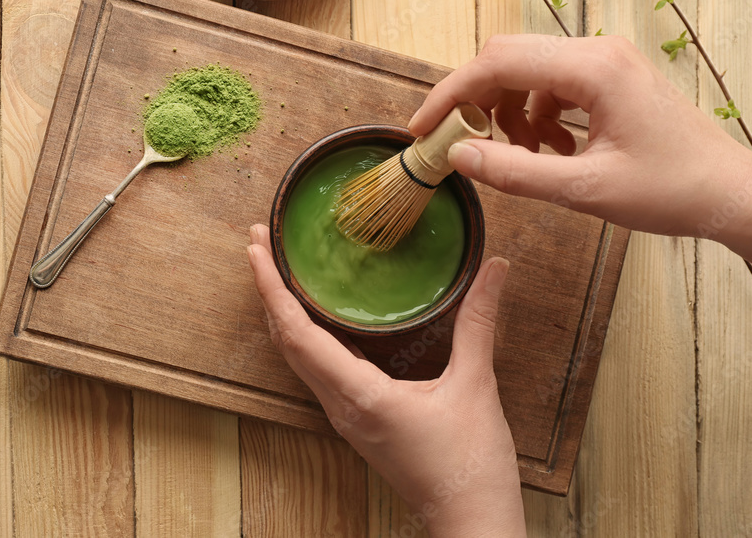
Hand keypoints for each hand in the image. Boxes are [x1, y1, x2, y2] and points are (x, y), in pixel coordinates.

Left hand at [247, 224, 526, 537]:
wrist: (470, 520)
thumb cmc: (470, 465)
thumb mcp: (476, 385)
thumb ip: (479, 322)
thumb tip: (495, 268)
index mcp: (360, 395)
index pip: (297, 333)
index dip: (272, 287)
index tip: (256, 248)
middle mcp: (341, 405)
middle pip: (286, 341)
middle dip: (268, 290)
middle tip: (259, 243)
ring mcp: (345, 415)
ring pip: (297, 357)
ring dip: (282, 311)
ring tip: (276, 270)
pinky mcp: (357, 419)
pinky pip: (317, 369)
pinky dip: (304, 334)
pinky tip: (314, 314)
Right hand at [409, 34, 751, 238]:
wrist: (731, 195)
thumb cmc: (672, 191)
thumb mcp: (584, 191)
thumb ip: (515, 173)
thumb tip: (457, 158)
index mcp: (593, 68)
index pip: (497, 63)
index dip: (450, 95)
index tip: (421, 128)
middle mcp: (598, 52)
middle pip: (508, 59)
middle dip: (477, 102)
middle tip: (462, 145)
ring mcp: (606, 62)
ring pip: (528, 73)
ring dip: (510, 114)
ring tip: (524, 158)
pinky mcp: (611, 78)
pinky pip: (553, 86)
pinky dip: (537, 117)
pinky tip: (553, 154)